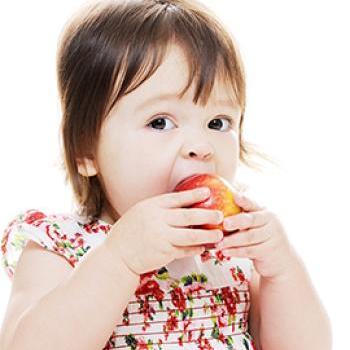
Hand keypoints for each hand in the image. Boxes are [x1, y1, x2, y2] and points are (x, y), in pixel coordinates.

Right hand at [105, 187, 224, 274]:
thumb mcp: (140, 212)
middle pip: (188, 216)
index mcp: (151, 207)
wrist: (117, 256)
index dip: (193, 194)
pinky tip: (204, 247)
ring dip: (207, 235)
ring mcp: (161, 238)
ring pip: (190, 236)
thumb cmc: (128, 232)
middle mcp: (157, 221)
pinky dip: (196, 249)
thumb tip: (181, 205)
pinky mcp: (164, 253)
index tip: (207, 191)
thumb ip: (159, 209)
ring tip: (219, 235)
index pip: (176, 198)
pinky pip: (185, 250)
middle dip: (206, 215)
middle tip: (220, 214)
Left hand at [217, 192, 298, 279]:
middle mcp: (270, 221)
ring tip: (219, 242)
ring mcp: (272, 236)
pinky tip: (225, 251)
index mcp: (264, 210)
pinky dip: (236, 252)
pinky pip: (250, 250)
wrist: (282, 258)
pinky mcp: (269, 251)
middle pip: (251, 220)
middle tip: (225, 223)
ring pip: (249, 237)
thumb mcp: (256, 223)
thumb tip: (225, 200)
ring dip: (232, 240)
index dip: (245, 200)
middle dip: (237, 221)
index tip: (236, 196)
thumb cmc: (261, 236)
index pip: (253, 204)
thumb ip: (243, 213)